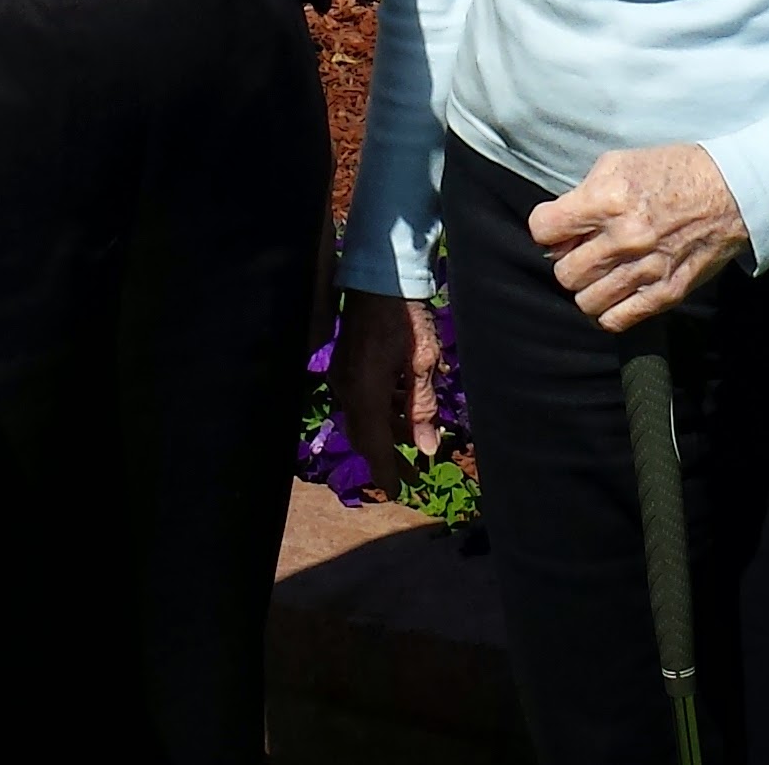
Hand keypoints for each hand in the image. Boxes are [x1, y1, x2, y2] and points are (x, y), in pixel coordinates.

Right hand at [328, 290, 447, 470]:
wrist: (378, 275)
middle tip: (412, 475)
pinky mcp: (346, 365)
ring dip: (388, 431)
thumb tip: (425, 448)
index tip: (398, 493)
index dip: (386, 472)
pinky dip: (382, 410)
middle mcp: (347, 388)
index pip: (374, 445)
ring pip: (364, 417)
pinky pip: (362, 399)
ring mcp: (343, 376)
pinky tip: (403, 408)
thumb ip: (422, 406)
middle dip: (388, 456)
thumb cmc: (404, 314)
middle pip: (365, 435)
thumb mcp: (421, 361)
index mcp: (365, 392)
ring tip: (414, 440)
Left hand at [531, 144, 748, 330]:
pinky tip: (615, 294)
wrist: (732, 192)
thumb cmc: (673, 171)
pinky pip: (616, 320)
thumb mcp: (620, 162)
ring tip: (601, 274)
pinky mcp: (666, 292)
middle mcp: (624, 237)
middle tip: (584, 251)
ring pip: (585, 300)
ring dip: (587, 288)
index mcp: (608, 199)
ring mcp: (646, 269)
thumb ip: (583, 194)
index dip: (547, 228)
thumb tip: (558, 230)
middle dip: (568, 260)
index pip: (543, 229)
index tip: (559, 228)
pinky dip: (608, 312)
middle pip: (564, 271)